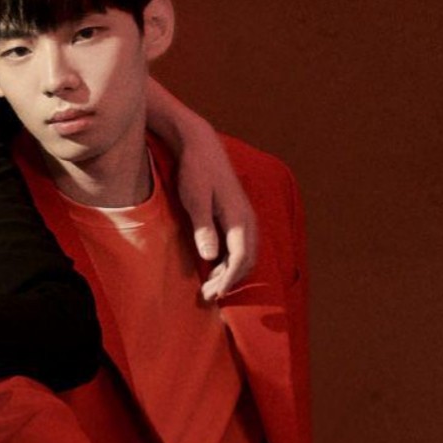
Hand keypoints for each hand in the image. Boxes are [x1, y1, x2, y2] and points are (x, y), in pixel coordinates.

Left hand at [180, 150, 256, 300]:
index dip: (229, 278)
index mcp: (240, 218)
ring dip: (231, 272)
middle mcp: (248, 220)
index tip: (216, 293)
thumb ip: (203, 227)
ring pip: (245, 254)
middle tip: (208, 295)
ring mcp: (245, 218)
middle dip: (230, 280)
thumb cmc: (195, 172)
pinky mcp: (238, 216)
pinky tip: (213, 266)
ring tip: (209, 285)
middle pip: (246, 260)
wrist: (201, 146)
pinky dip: (231, 260)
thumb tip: (210, 256)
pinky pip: (241, 246)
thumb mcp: (194, 199)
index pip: (241, 257)